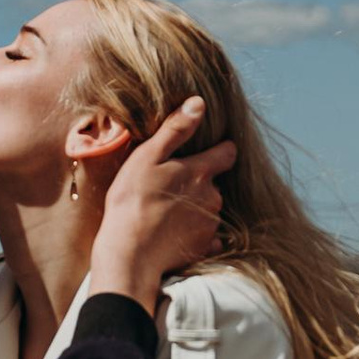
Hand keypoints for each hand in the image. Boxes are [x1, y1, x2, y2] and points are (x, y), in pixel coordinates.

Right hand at [87, 99, 235, 316]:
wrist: (130, 254)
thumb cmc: (133, 202)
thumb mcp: (147, 157)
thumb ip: (175, 130)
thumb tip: (198, 103)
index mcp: (201, 172)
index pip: (227, 153)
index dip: (220, 149)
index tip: (209, 149)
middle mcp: (213, 197)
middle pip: (215, 183)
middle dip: (199, 182)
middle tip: (170, 186)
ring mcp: (211, 224)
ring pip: (209, 209)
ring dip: (195, 207)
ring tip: (166, 212)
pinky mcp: (205, 248)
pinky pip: (208, 236)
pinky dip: (195, 234)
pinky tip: (174, 234)